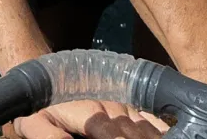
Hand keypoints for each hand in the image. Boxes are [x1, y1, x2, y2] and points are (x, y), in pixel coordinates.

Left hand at [10, 100, 166, 138]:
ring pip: (145, 122)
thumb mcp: (34, 123)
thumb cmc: (39, 106)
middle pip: (135, 129)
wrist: (44, 74)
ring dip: (157, 134)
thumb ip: (48, 136)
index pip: (113, 133)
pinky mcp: (125, 102)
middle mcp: (109, 106)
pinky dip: (160, 125)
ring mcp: (120, 102)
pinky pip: (147, 114)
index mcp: (89, 113)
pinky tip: (171, 131)